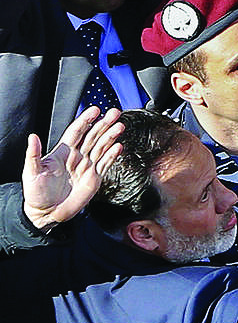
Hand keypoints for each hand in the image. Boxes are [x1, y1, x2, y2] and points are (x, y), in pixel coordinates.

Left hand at [22, 107, 123, 231]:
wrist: (47, 213)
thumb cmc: (36, 193)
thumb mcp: (31, 172)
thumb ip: (33, 154)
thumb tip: (32, 136)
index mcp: (62, 153)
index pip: (77, 132)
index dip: (86, 120)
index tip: (95, 110)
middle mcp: (76, 157)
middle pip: (93, 136)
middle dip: (104, 124)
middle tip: (115, 113)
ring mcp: (87, 167)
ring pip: (101, 147)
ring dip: (111, 136)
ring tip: (120, 126)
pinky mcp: (94, 179)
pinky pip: (106, 164)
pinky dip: (113, 155)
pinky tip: (119, 146)